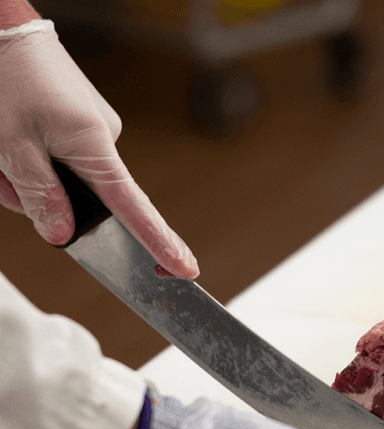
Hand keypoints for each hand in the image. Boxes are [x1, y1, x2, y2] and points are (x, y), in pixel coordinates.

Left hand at [0, 20, 197, 277]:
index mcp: (96, 148)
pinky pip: (62, 160)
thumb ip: (41, 196)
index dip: (161, 245)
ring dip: (29, 178)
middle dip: (44, 200)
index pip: (137, 211)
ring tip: (0, 154)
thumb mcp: (11, 145)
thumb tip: (63, 234)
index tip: (185, 270)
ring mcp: (94, 131)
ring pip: (67, 180)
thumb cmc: (5, 73)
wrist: (0, 23)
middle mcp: (104, 141)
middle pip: (86, 200)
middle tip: (5, 178)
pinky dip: (33, 160)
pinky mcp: (80, 123)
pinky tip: (11, 140)